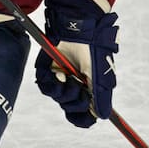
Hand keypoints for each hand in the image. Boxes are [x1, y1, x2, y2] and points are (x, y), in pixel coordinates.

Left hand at [35, 9, 118, 127]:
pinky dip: (53, 84)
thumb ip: (101, 97)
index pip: (85, 114)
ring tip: (70, 77)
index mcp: (89, 88)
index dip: (85, 118)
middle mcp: (75, 85)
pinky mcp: (48, 72)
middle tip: (80, 87)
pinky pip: (46, 87)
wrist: (78, 29)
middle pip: (71, 110)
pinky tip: (59, 73)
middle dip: (76, 102)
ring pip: (58, 100)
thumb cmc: (93, 50)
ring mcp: (61, 79)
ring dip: (65, 92)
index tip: (87, 113)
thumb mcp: (100, 75)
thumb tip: (103, 116)